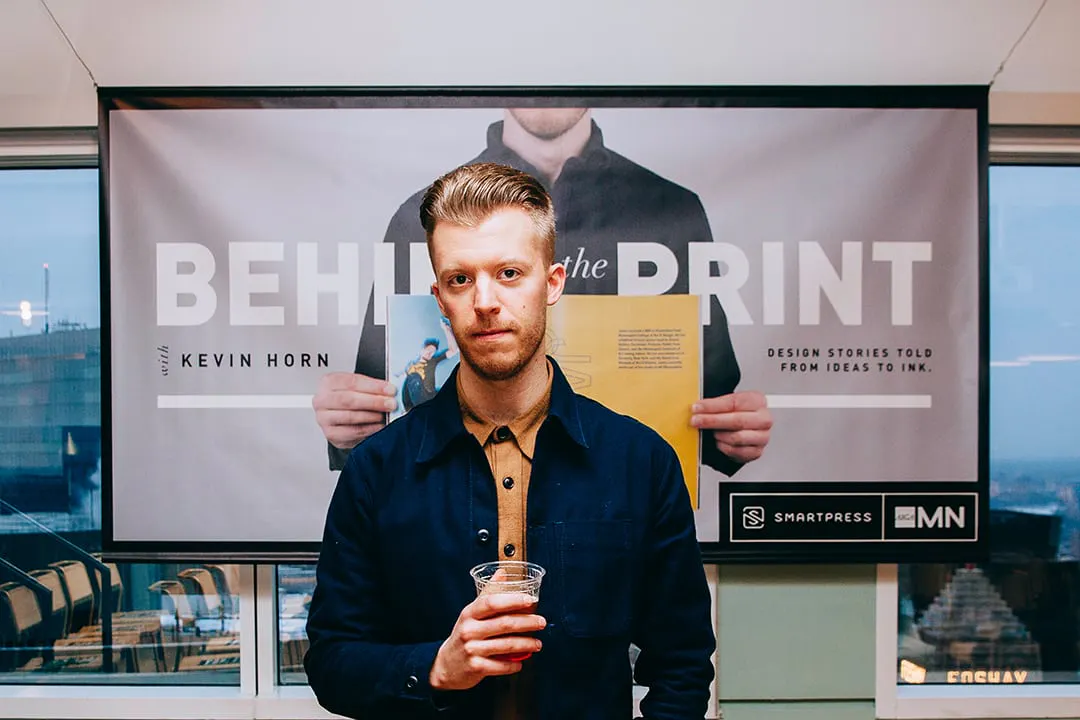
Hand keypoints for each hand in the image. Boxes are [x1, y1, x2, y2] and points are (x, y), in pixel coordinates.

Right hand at [312, 372, 396, 449]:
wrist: (339, 418)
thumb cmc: (350, 399)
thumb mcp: (358, 387)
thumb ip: (373, 387)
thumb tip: (391, 390)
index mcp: (328, 382)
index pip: (352, 382)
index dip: (373, 386)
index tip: (390, 390)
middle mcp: (322, 400)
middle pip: (349, 400)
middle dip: (374, 402)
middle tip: (391, 404)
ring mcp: (324, 418)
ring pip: (350, 417)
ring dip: (372, 416)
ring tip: (385, 415)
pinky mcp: (331, 434)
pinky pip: (352, 432)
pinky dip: (369, 429)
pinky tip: (379, 426)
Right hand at [429, 592, 545, 690]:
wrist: (446, 664)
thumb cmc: (464, 634)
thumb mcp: (471, 613)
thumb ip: (488, 593)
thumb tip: (502, 573)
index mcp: (470, 613)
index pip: (491, 602)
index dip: (513, 600)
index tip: (530, 600)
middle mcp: (469, 630)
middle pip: (504, 623)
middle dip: (528, 622)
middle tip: (541, 622)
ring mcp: (472, 649)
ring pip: (506, 645)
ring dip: (526, 644)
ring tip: (537, 643)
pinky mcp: (475, 667)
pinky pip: (501, 665)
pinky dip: (514, 664)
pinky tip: (522, 661)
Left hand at [690, 390, 771, 462]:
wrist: (743, 427)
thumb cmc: (737, 413)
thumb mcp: (728, 402)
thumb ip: (715, 404)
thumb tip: (698, 407)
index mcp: (757, 400)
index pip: (734, 402)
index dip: (713, 406)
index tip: (697, 408)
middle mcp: (763, 418)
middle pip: (737, 420)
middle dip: (712, 421)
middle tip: (696, 421)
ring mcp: (762, 436)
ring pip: (736, 438)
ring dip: (719, 435)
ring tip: (712, 432)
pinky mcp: (757, 451)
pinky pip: (736, 451)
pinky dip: (724, 447)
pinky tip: (719, 441)